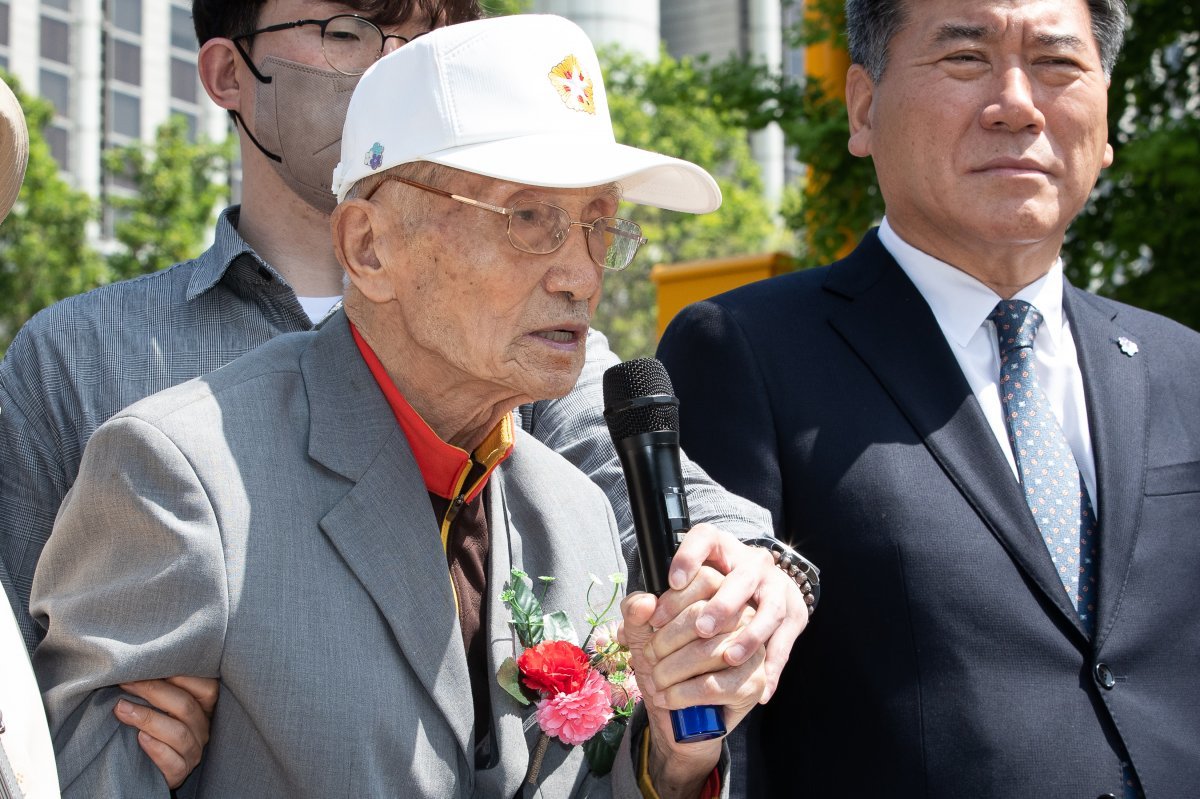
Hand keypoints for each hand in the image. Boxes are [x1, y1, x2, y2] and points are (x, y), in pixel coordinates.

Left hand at [113, 676, 218, 787]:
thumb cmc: (154, 728)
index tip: (150, 665)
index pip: (207, 687)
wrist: (147, 769)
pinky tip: (140, 738)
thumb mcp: (163, 706)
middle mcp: (202, 729)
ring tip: (121, 709)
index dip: (182, 675)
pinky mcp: (180, 772)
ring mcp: (193, 752)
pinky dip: (157, 749)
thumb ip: (161, 689)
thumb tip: (138, 666)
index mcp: (204, 708)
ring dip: (148, 718)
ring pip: (178, 733)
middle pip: (186, 706)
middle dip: (153, 690)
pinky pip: (173, 762)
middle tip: (126, 683)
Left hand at [621, 567, 766, 798]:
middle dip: (665, 640)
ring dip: (669, 670)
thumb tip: (646, 602)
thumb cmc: (666, 667)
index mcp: (723, 596)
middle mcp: (746, 617)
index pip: (707, 579)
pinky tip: (666, 698)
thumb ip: (635, 613)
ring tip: (656, 681)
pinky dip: (680, 694)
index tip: (652, 621)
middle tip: (649, 658)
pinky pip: (712, 685)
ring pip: (706, 651)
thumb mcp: (642, 635)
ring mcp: (753, 650)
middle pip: (704, 614)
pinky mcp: (753, 682)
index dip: (673, 600)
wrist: (682, 718)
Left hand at [652, 523, 805, 700]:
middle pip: (743, 576)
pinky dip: (773, 665)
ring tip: (729, 658)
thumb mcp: (675, 596)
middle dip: (723, 604)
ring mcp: (776, 588)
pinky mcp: (795, 614)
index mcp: (720, 549)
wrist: (758, 594)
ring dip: (750, 635)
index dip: (689, 557)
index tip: (672, 582)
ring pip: (771, 608)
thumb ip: (649, 604)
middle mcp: (751, 563)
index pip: (705, 538)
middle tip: (701, 629)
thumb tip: (642, 609)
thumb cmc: (704, 599)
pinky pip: (786, 641)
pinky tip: (760, 690)